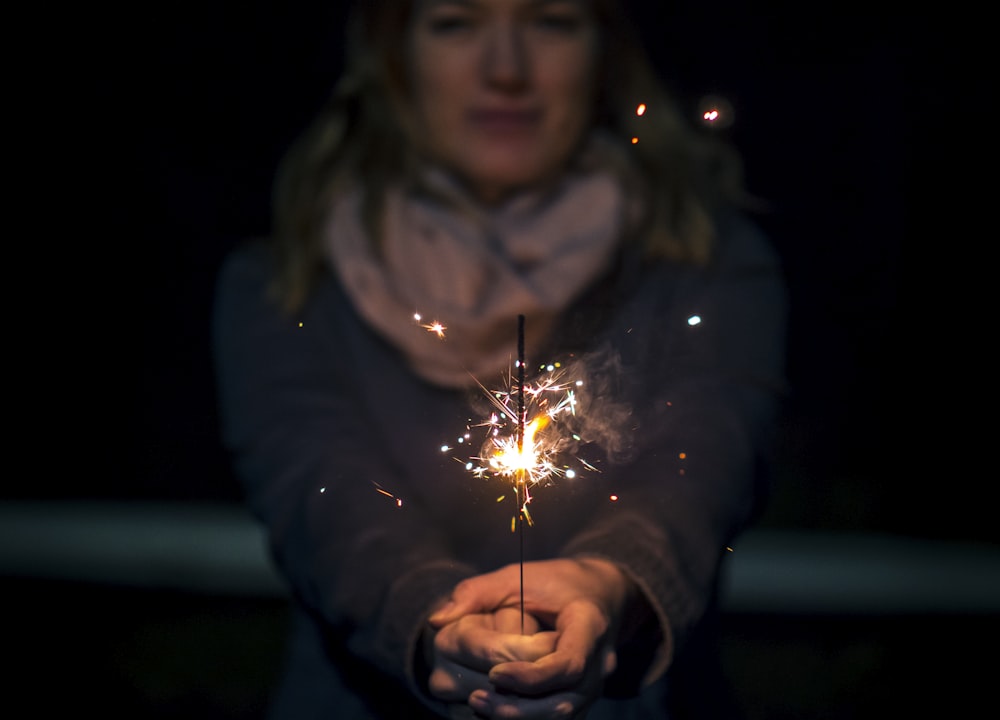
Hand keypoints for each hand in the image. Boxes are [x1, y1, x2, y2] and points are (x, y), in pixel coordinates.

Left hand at [429, 558, 629, 718]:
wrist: (601, 594)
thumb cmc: (556, 582)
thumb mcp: (518, 576)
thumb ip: (477, 593)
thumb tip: (436, 620)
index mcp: (589, 624)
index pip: (569, 663)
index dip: (532, 676)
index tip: (494, 672)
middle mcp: (600, 661)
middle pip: (565, 700)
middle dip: (520, 706)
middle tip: (475, 698)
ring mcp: (596, 683)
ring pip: (564, 715)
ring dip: (522, 717)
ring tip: (479, 706)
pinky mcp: (585, 696)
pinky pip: (560, 717)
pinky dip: (529, 717)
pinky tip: (496, 710)